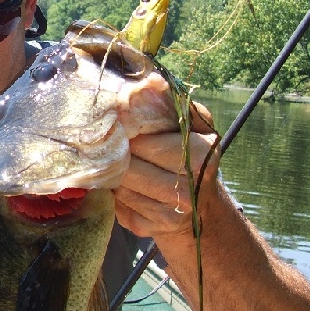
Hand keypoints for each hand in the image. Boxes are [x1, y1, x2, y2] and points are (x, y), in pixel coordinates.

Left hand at [114, 102, 220, 238]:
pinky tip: (122, 185)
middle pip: (128, 166)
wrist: (199, 206)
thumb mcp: (191, 123)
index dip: (126, 131)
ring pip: (119, 186)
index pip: (145, 142)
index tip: (116, 123)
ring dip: (112, 173)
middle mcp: (187, 190)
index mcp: (201, 155)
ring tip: (118, 162)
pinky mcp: (147, 228)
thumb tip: (148, 82)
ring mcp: (167, 214)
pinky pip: (116, 205)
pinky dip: (113, 193)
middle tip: (109, 143)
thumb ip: (170, 103)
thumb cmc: (190, 153)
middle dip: (115, 154)